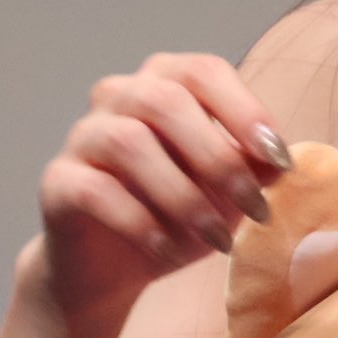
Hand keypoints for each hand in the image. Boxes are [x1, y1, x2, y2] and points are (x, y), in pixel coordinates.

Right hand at [31, 52, 293, 327]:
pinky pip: (97, 190)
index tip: (279, 160)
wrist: (114, 267)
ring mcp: (84, 134)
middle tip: (254, 209)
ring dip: (183, 196)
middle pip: (167, 100)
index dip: (245, 111)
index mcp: (165, 79)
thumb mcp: (228, 191)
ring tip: (217, 240)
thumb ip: (252, 166)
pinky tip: (170, 249)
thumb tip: (278, 159)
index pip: (204, 71)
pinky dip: (141, 222)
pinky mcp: (58, 180)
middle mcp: (120, 94)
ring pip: (130, 143)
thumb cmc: (180, 213)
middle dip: (218, 158)